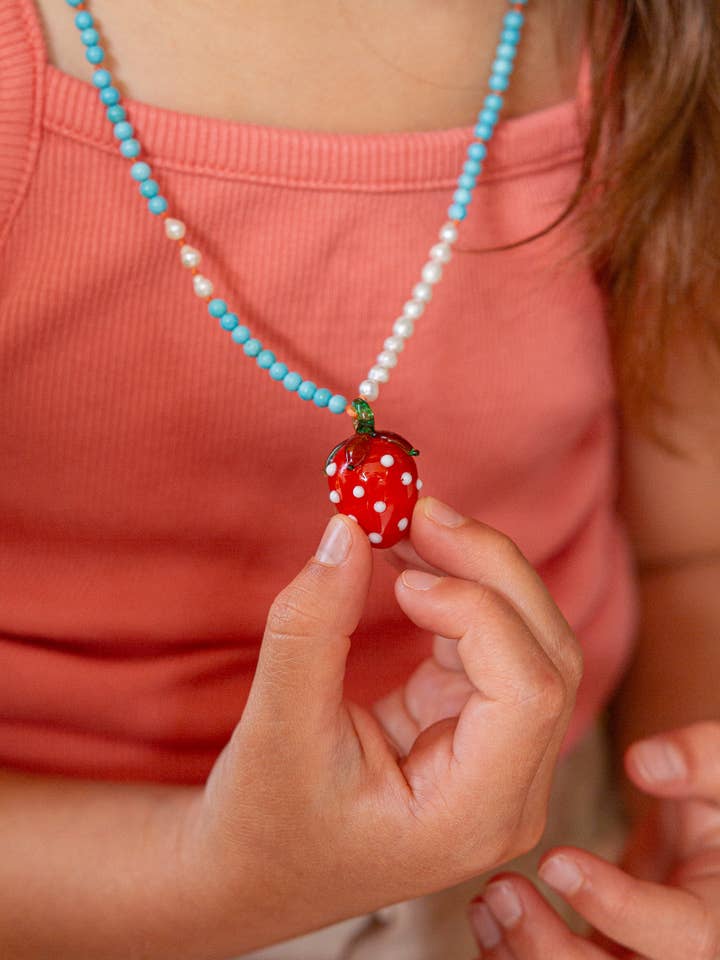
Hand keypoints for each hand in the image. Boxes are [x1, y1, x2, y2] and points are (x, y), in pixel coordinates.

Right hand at [174, 496, 581, 957]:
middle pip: (546, 654)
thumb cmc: (264, 823)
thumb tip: (348, 529)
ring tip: (408, 525)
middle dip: (490, 569)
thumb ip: (311, 626)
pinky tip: (410, 564)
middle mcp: (508, 788)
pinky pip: (491, 642)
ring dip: (476, 570)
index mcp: (474, 814)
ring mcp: (499, 756)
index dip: (478, 613)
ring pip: (529, 638)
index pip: (526, 693)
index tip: (403, 576)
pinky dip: (456, 592)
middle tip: (419, 510)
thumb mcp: (278, 728)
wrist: (256, 867)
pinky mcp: (473, 723)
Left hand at [468, 721, 719, 959]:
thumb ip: (698, 763)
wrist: (707, 837)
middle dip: (551, 948)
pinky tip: (484, 919)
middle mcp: (681, 955)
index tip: (555, 860)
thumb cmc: (714, 799)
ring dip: (523, 955)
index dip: (615, 904)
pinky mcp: (605, 956)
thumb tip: (645, 763)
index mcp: (718, 918)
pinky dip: (514, 956)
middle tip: (502, 891)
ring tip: (487, 903)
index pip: (684, 938)